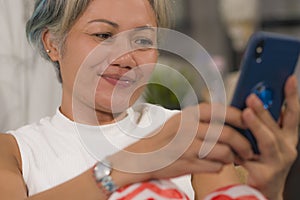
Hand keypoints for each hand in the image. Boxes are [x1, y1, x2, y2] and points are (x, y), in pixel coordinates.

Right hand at [108, 103, 253, 186]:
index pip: (222, 111)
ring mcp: (187, 146)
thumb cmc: (163, 139)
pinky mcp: (186, 163)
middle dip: (244, 143)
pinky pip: (214, 166)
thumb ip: (202, 119)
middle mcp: (189, 128)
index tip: (250, 123)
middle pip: (227, 133)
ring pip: (223, 152)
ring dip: (233, 157)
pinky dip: (219, 167)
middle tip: (249, 150)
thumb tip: (230, 120)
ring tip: (235, 159)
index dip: (240, 117)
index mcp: (189, 114)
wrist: (141, 156)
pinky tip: (215, 165)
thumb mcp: (181, 121)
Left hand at [241, 75, 298, 199]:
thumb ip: (261, 124)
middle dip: (265, 109)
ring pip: (267, 140)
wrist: (263, 190)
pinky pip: (248, 158)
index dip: (292, 96)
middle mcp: (287, 149)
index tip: (288, 78)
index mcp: (287, 137)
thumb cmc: (262, 160)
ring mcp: (277, 162)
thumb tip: (248, 102)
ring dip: (257, 125)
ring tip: (246, 113)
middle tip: (252, 96)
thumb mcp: (265, 140)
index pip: (292, 114)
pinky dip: (237, 148)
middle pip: (277, 125)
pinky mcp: (264, 175)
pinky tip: (228, 141)